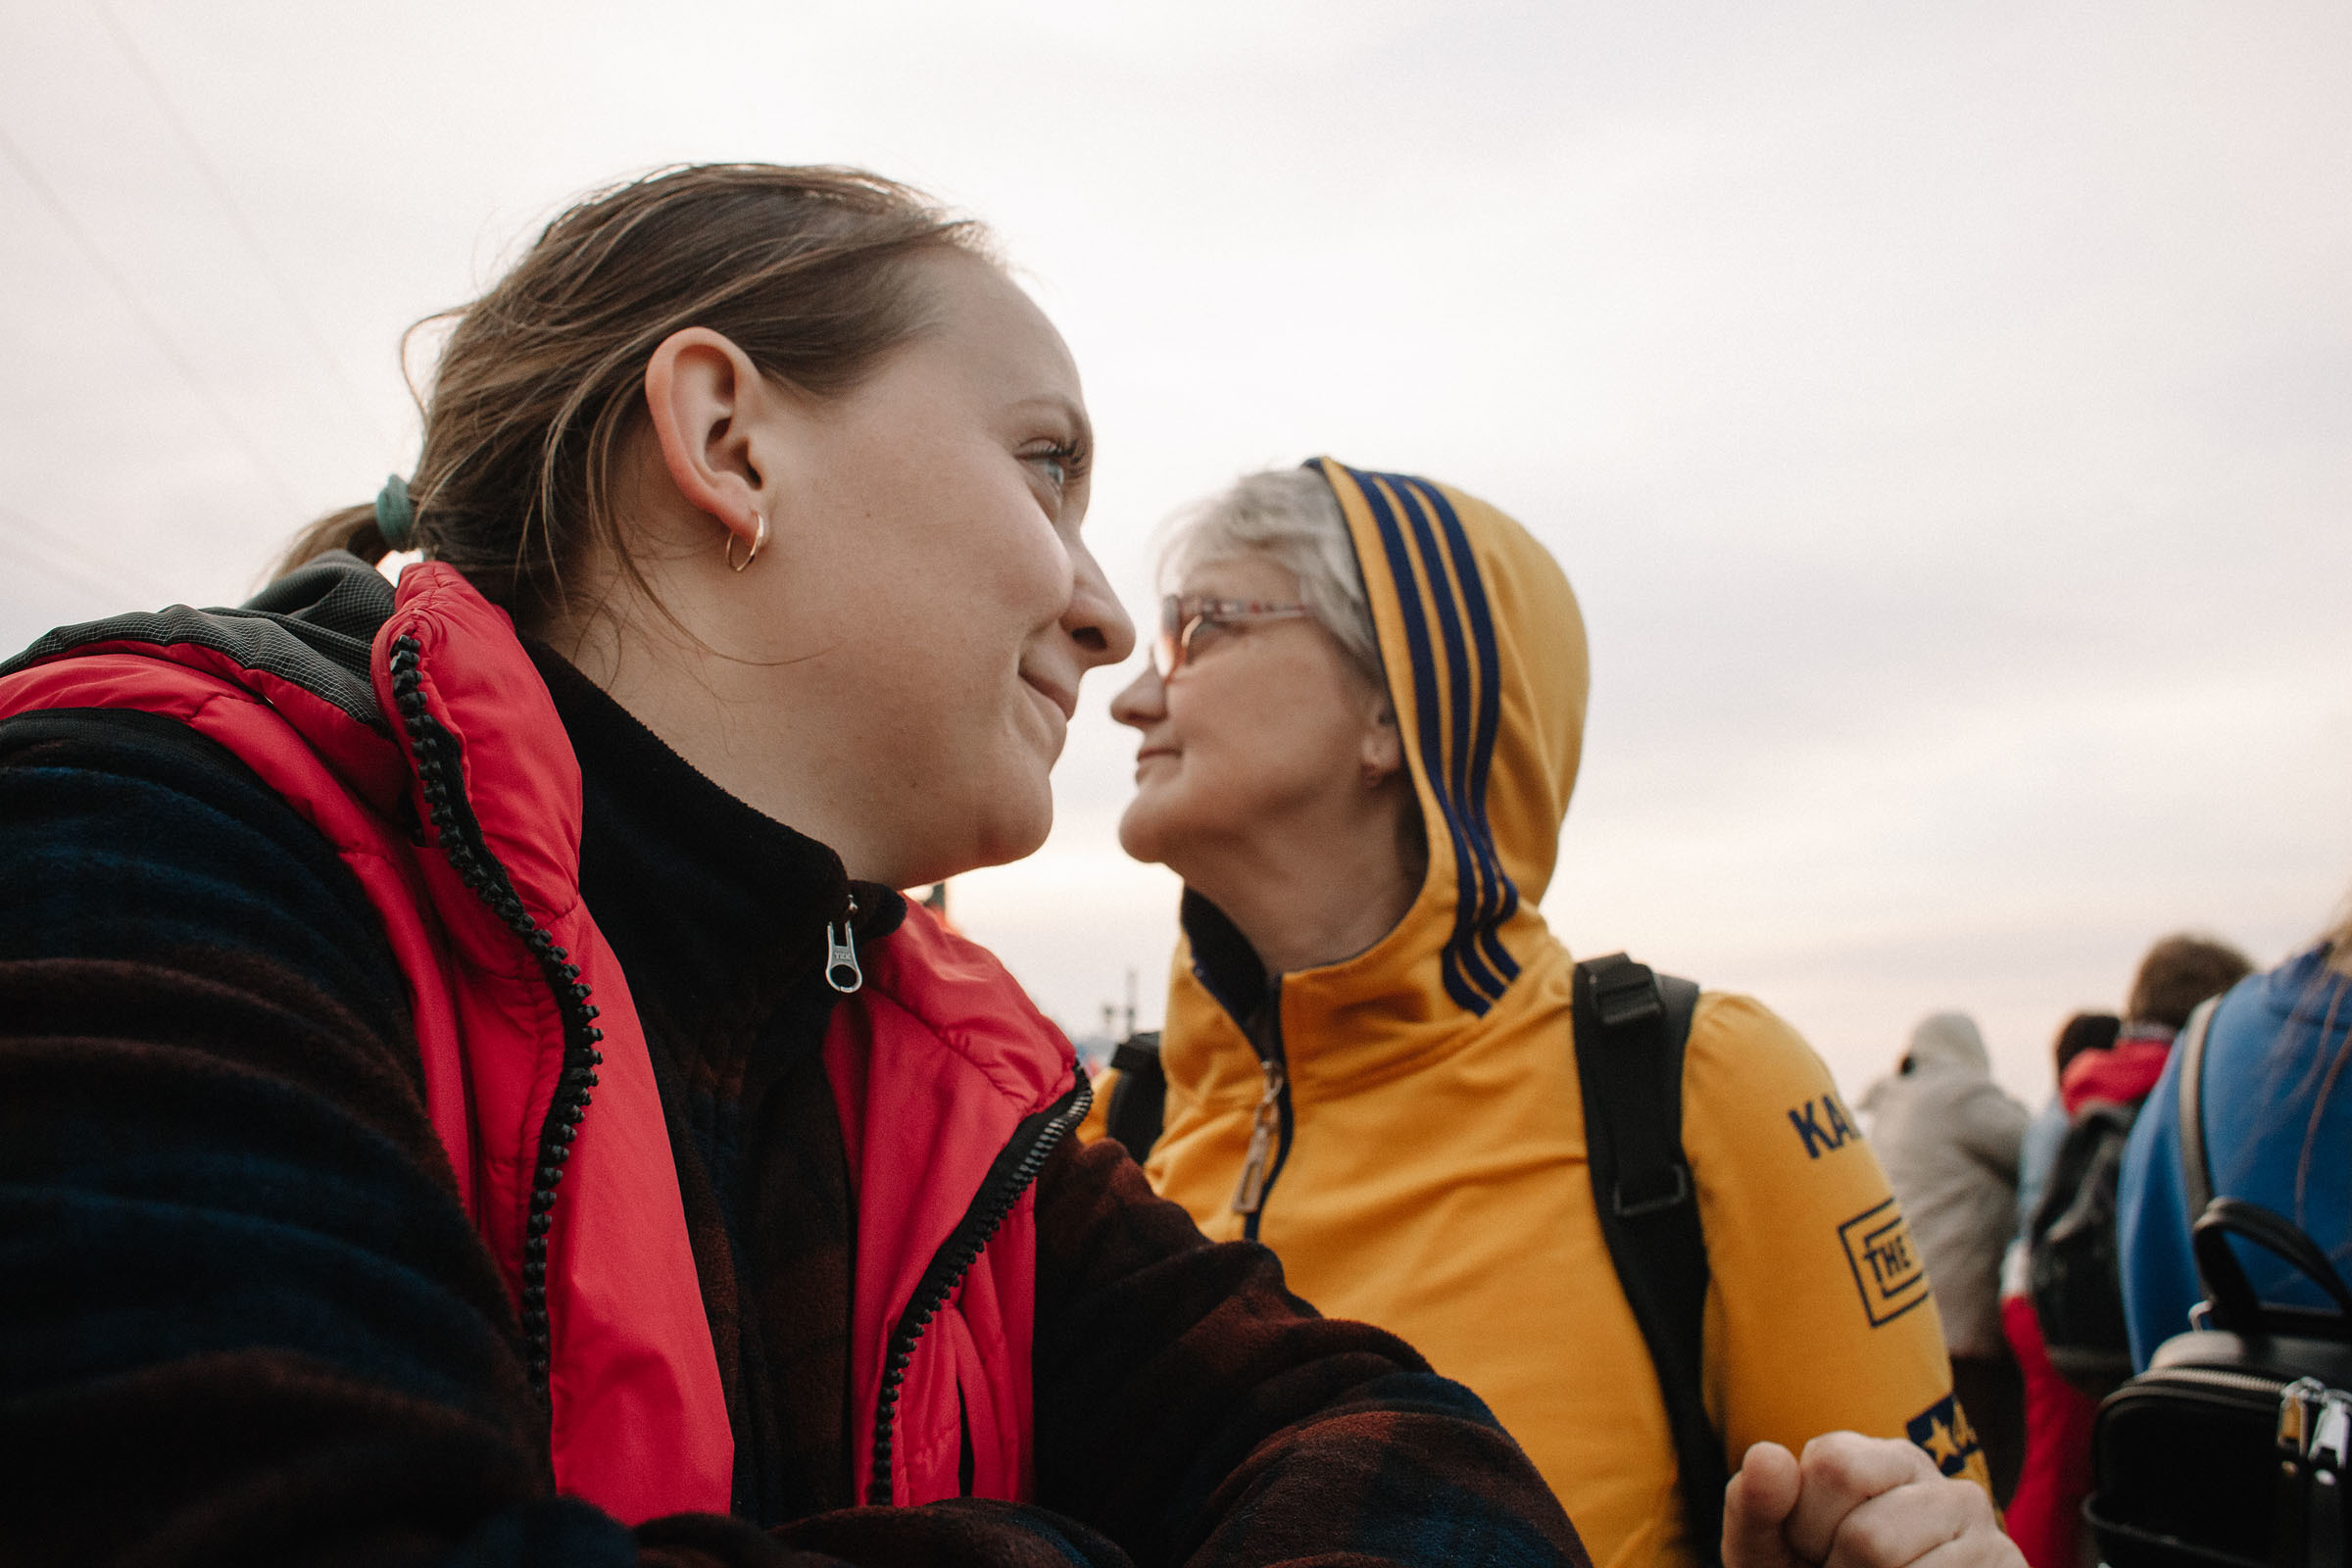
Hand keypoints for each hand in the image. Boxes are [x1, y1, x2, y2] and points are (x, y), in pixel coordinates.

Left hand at [1722, 1432, 2017, 1567]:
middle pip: (1869, 1537)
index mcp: (1875, 1458)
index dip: (1805, 1527)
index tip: (1809, 1548)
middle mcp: (1939, 1482)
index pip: (1833, 1467)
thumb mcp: (1768, 1552)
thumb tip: (1766, 1456)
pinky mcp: (2010, 1567)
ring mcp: (1983, 1529)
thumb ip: (1754, 1506)